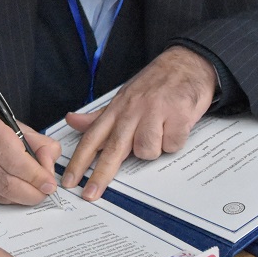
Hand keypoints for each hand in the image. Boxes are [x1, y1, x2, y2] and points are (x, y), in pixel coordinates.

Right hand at [0, 104, 60, 205]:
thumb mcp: (17, 126)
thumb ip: (40, 145)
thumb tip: (49, 168)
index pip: (16, 161)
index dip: (36, 176)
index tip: (49, 184)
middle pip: (7, 183)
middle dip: (31, 193)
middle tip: (43, 193)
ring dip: (20, 198)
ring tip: (31, 192)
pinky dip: (5, 198)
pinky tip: (12, 191)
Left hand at [59, 46, 214, 201]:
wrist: (188, 62)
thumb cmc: (155, 84)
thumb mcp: (124, 97)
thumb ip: (100, 116)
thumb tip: (72, 121)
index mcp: (118, 108)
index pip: (93, 137)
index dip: (79, 161)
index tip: (69, 181)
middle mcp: (133, 110)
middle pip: (113, 148)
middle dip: (100, 174)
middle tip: (91, 194)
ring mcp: (155, 111)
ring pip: (146, 150)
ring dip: (155, 148)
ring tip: (161, 131)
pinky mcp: (178, 114)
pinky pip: (172, 144)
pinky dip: (175, 141)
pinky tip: (176, 126)